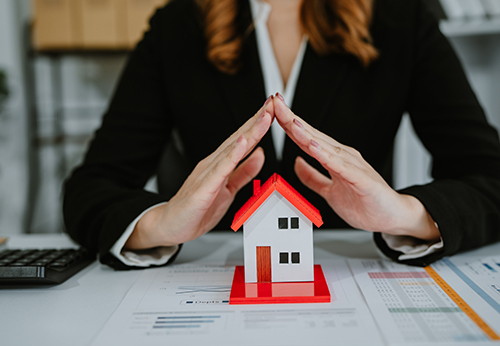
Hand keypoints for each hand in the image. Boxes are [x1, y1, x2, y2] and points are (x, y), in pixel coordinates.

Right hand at [125, 97, 274, 248]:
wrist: (169, 225)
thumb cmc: (196, 209)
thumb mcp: (228, 190)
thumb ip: (244, 172)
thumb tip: (260, 155)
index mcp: (220, 164)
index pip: (243, 140)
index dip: (259, 124)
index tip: (274, 109)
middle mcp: (213, 164)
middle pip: (239, 138)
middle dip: (257, 120)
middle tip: (273, 102)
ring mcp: (207, 174)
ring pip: (232, 149)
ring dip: (249, 132)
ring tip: (264, 117)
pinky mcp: (203, 189)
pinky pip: (220, 170)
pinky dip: (232, 156)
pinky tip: (242, 143)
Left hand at [273, 94, 439, 241]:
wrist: (392, 216)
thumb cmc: (365, 202)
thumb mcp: (329, 191)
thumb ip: (312, 177)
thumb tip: (296, 163)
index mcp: (333, 158)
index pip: (305, 137)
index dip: (288, 123)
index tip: (271, 109)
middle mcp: (342, 156)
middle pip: (312, 135)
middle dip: (292, 119)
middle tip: (275, 102)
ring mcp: (352, 165)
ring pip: (324, 147)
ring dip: (306, 133)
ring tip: (290, 122)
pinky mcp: (360, 179)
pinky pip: (340, 167)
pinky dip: (326, 157)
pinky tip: (313, 148)